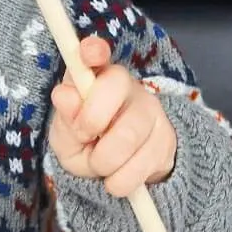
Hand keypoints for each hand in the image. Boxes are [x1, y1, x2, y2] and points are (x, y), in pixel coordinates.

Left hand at [48, 36, 176, 197]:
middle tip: (85, 137)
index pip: (95, 54)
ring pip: (127, 135)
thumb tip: (64, 95)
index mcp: (94, 77)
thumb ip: (65, 118)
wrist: (117, 170)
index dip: (93, 51)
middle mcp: (125, 85)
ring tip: (99, 163)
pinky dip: (120, 181)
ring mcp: (151, 110)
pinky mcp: (167, 139)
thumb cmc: (85, 142)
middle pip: (115, 87)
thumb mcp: (65, 136)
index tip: (88, 54)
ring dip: (103, 161)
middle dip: (90, 120)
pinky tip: (117, 175)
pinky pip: (140, 166)